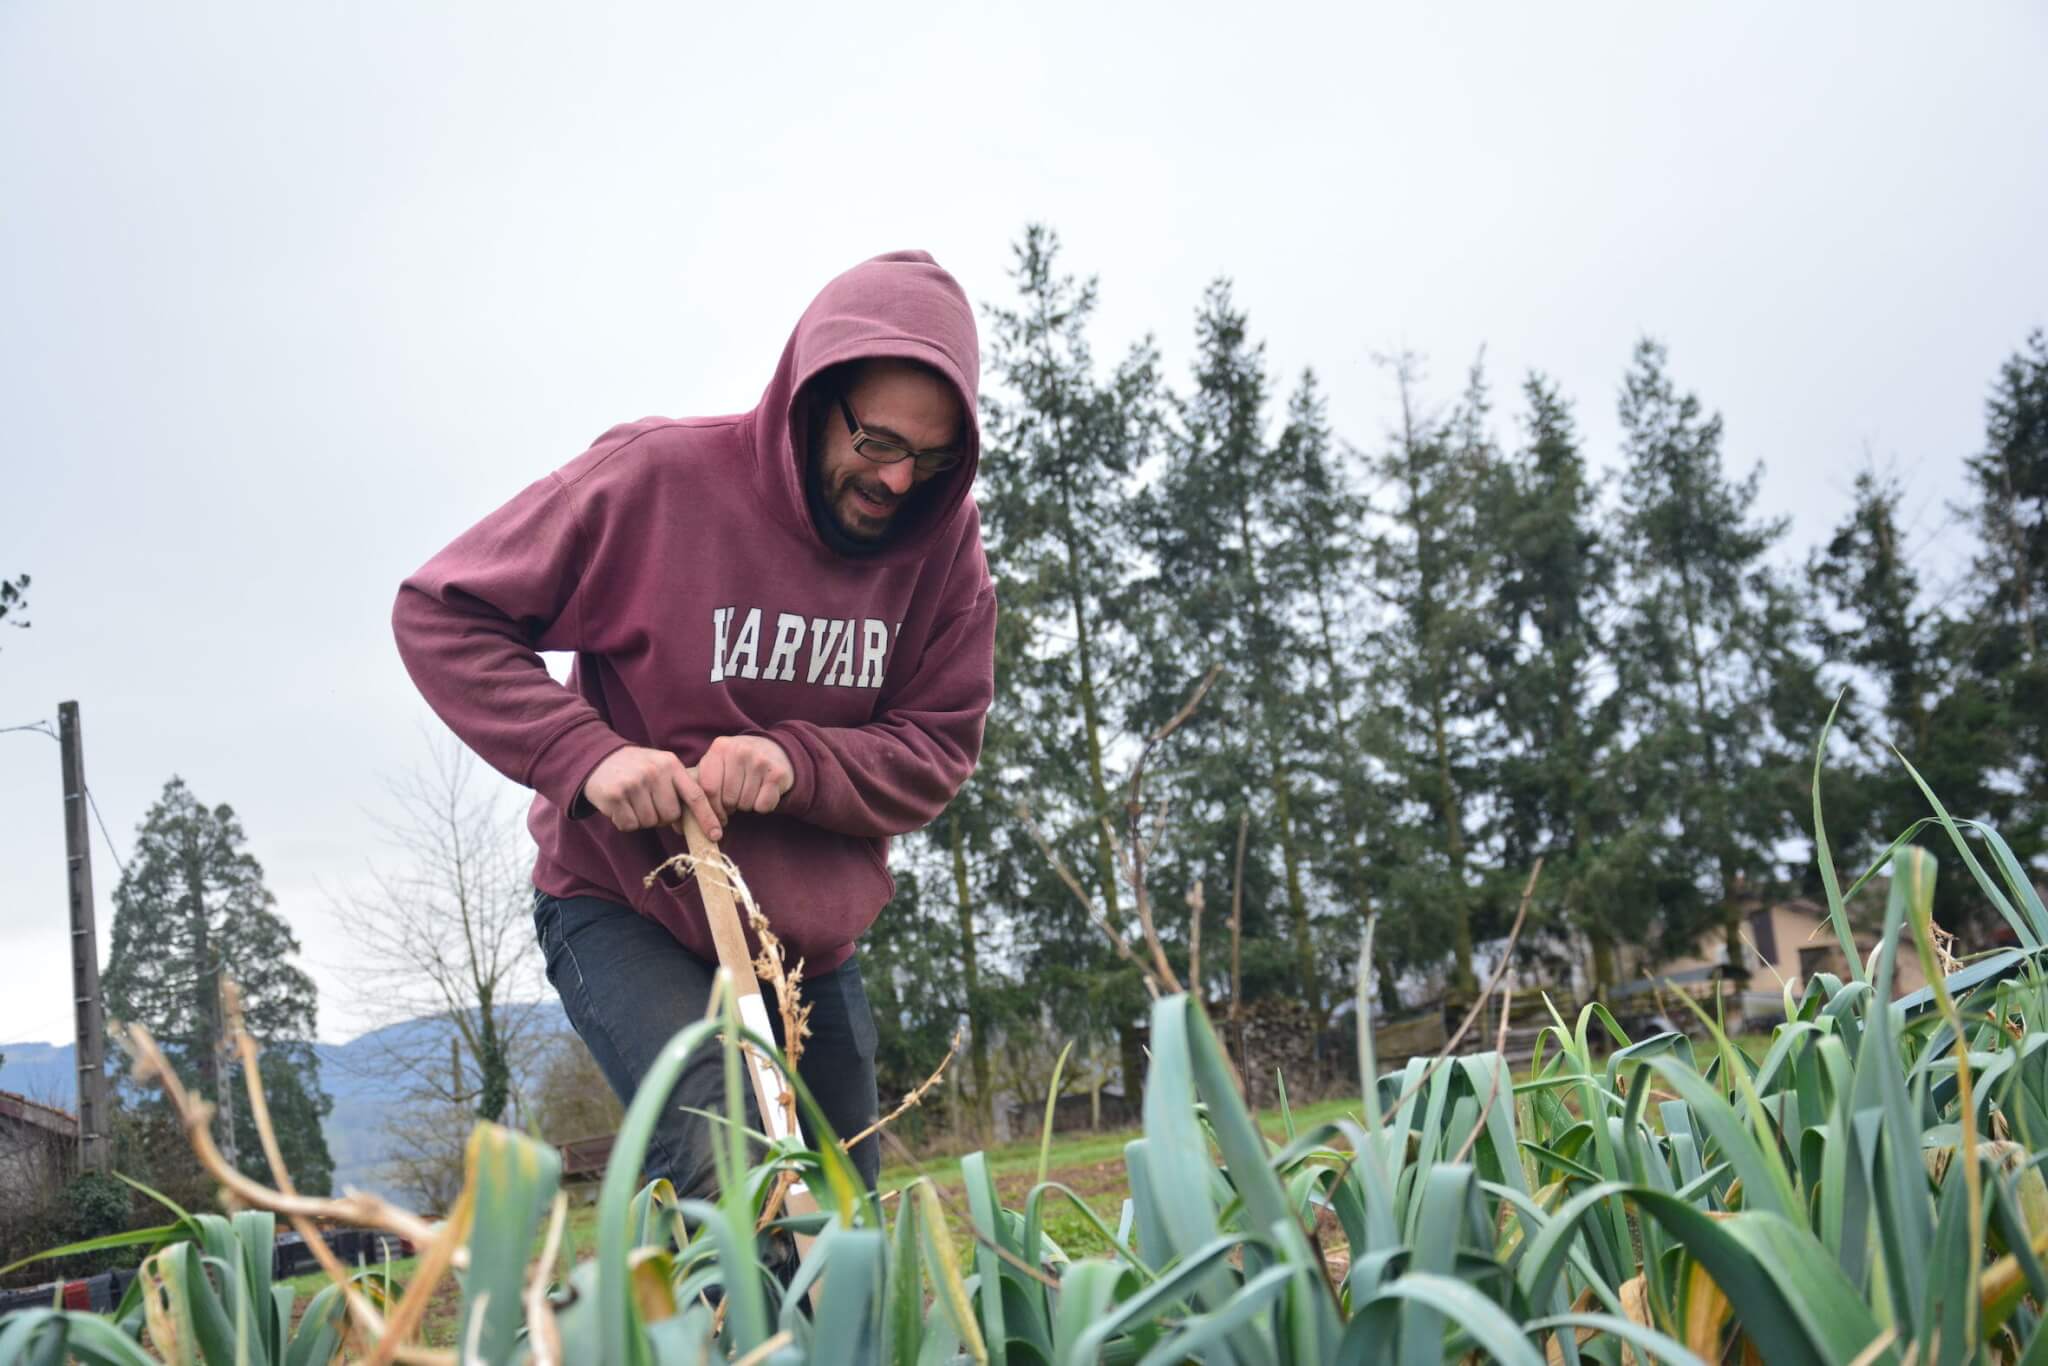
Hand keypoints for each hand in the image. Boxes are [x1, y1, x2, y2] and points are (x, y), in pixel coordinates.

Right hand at [581, 746, 721, 839]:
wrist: (598, 758)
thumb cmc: (636, 768)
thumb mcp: (660, 768)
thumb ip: (678, 789)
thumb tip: (693, 824)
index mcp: (671, 764)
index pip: (695, 795)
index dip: (707, 817)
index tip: (716, 835)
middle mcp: (654, 772)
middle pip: (670, 815)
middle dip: (661, 815)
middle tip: (647, 801)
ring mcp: (634, 783)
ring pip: (650, 822)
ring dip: (642, 818)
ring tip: (632, 800)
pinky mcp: (615, 796)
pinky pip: (630, 825)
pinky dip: (625, 821)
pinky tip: (620, 805)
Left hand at [693, 735, 794, 825]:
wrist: (775, 749)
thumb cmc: (738, 763)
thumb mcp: (719, 762)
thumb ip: (702, 782)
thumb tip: (683, 822)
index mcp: (720, 748)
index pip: (709, 789)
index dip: (711, 808)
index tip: (716, 815)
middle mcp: (740, 751)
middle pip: (727, 799)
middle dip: (730, 807)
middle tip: (735, 800)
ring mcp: (760, 761)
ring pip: (745, 804)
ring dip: (746, 806)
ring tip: (748, 793)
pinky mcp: (777, 774)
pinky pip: (763, 806)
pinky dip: (762, 806)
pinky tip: (762, 793)